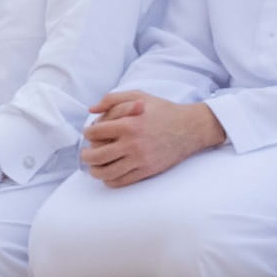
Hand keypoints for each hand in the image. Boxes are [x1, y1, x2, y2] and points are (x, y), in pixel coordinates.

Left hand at [81, 92, 225, 186]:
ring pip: (107, 172)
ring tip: (93, 167)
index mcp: (129, 125)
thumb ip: (112, 99)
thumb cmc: (163, 110)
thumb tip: (91, 110)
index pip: (95, 133)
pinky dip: (111, 180)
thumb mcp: (138, 95)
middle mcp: (133, 144)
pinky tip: (108, 175)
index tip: (88, 133)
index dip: (87, 133)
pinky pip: (123, 181)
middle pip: (97, 156)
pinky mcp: (148, 170)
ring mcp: (141, 160)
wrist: (191, 128)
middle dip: (86, 155)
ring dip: (95, 171)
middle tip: (85, 154)